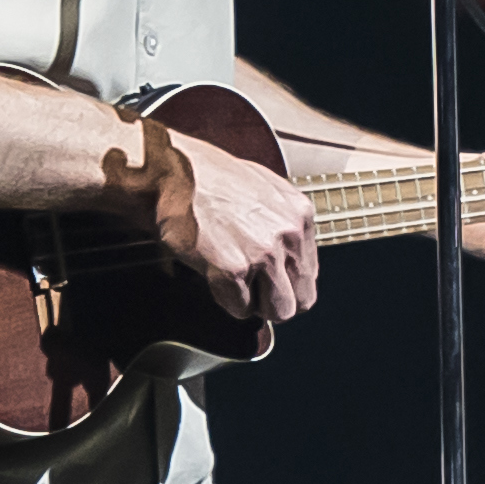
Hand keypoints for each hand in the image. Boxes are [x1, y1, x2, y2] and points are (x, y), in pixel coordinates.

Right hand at [125, 120, 320, 322]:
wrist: (174, 173)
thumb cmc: (212, 179)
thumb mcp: (266, 190)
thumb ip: (285, 223)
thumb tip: (292, 256)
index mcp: (300, 214)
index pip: (310, 275)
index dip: (288, 284)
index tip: (272, 282)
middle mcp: (288, 234)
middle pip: (300, 300)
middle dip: (275, 301)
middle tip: (252, 290)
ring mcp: (263, 253)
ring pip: (277, 310)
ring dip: (254, 303)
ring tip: (234, 282)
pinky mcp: (233, 269)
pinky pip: (240, 308)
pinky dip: (225, 299)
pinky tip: (214, 274)